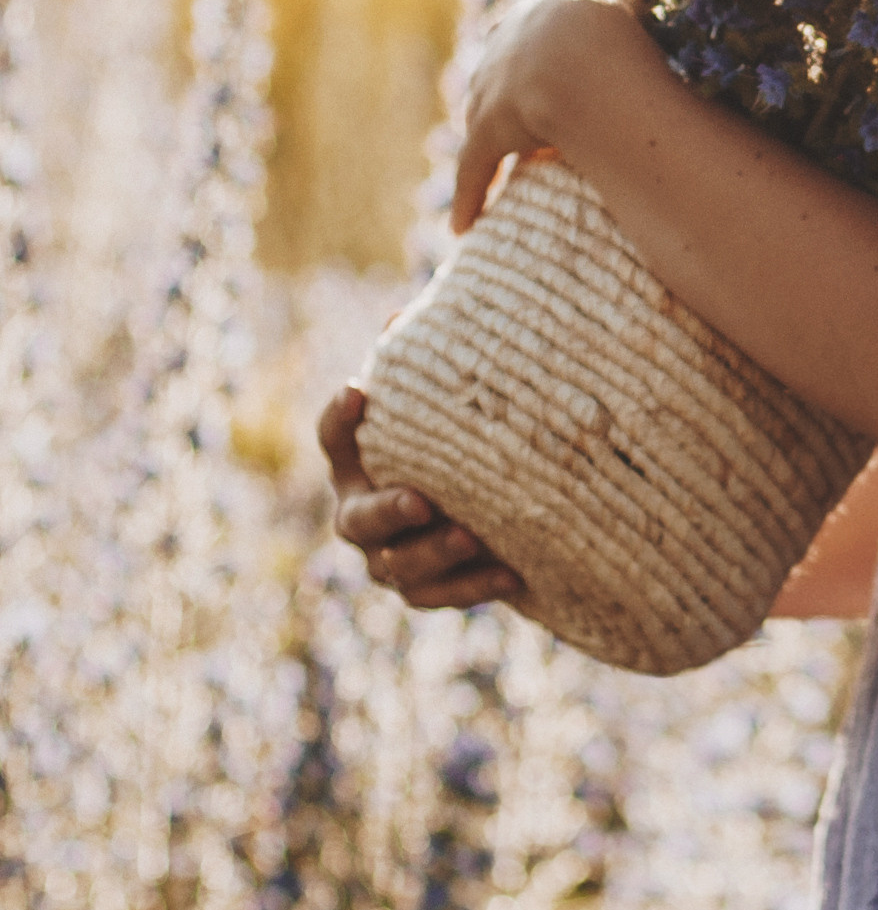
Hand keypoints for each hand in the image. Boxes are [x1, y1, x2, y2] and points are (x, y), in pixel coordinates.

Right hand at [318, 386, 521, 608]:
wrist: (485, 514)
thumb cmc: (457, 443)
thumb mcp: (449, 409)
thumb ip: (432, 370)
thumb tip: (402, 313)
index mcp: (359, 464)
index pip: (335, 440)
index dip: (340, 419)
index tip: (359, 392)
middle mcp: (361, 515)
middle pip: (359, 519)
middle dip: (387, 511)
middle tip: (419, 500)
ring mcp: (388, 559)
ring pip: (399, 565)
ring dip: (435, 553)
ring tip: (470, 536)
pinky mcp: (425, 590)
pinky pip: (443, 595)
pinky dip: (474, 587)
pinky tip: (511, 574)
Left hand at [452, 0, 653, 232]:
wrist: (597, 69)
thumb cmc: (640, 38)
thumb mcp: (647, 9)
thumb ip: (642, 10)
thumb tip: (655, 9)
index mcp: (555, 4)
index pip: (544, 22)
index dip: (548, 49)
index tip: (556, 67)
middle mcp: (515, 34)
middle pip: (504, 64)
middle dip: (507, 89)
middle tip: (525, 118)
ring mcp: (495, 79)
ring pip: (480, 112)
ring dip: (484, 138)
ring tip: (496, 166)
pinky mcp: (487, 125)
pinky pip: (474, 167)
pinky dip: (469, 196)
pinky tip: (462, 227)